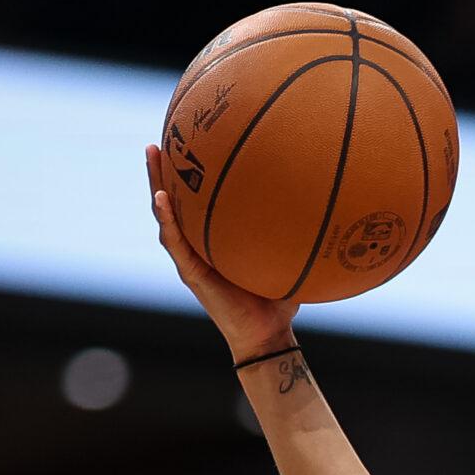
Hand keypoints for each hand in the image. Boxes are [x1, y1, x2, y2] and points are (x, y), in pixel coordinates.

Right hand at [146, 143, 298, 359]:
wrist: (267, 335)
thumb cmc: (279, 298)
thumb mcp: (286, 257)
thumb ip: (295, 234)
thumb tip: (323, 203)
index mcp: (215, 239)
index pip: (198, 201)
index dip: (190, 175)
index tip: (188, 143)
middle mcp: (198, 245)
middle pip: (175, 200)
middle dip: (164, 170)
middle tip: (158, 140)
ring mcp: (190, 257)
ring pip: (166, 215)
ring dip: (156, 184)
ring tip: (152, 155)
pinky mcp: (190, 272)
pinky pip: (174, 241)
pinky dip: (166, 219)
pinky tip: (161, 197)